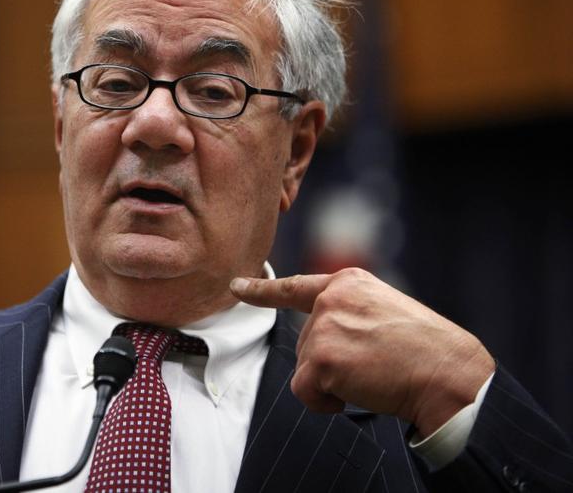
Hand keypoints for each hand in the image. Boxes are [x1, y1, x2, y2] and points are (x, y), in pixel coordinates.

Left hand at [230, 268, 494, 436]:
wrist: (448, 374)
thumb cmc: (425, 351)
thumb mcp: (384, 312)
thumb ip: (349, 315)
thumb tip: (318, 341)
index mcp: (348, 283)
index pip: (296, 287)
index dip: (262, 290)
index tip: (236, 286)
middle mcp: (331, 298)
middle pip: (305, 343)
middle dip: (331, 364)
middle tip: (374, 365)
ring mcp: (324, 326)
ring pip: (304, 369)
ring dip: (332, 383)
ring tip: (372, 376)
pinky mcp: (321, 357)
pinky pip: (304, 391)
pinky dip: (324, 402)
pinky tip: (355, 395)